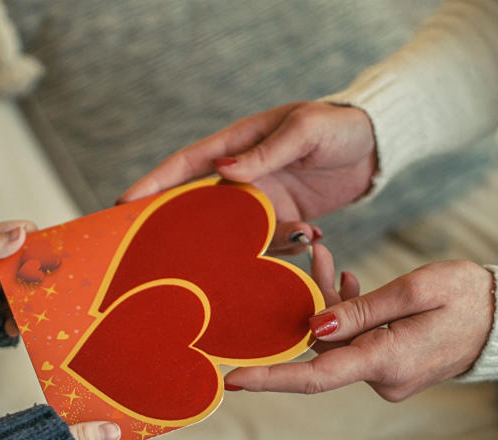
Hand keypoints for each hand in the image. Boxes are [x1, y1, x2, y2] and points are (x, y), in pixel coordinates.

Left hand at [0, 220, 37, 336]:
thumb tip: (21, 232)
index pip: (26, 234)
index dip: (41, 243)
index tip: (51, 258)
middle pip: (28, 267)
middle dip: (38, 282)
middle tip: (44, 297)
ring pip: (21, 293)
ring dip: (26, 307)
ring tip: (22, 320)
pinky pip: (9, 312)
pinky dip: (13, 321)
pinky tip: (11, 328)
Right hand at [118, 102, 376, 252]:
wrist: (375, 144)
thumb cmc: (336, 125)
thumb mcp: (304, 130)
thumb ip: (266, 152)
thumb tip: (223, 170)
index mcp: (235, 145)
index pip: (184, 166)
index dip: (152, 185)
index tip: (122, 205)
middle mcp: (241, 176)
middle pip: (198, 206)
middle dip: (179, 230)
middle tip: (158, 256)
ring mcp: (261, 200)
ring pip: (238, 231)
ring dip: (257, 242)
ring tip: (284, 243)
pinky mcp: (284, 218)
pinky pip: (272, 241)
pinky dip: (287, 245)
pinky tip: (310, 240)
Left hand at [225, 248, 494, 401]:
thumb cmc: (470, 297)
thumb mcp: (416, 290)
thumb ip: (361, 310)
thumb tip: (313, 326)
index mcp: (386, 360)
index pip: (315, 376)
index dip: (271, 378)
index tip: (232, 378)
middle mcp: (382, 377)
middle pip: (324, 347)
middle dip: (308, 305)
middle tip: (311, 254)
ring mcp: (388, 375)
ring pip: (338, 341)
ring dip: (329, 303)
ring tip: (327, 257)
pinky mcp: (391, 366)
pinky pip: (356, 342)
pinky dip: (348, 314)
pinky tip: (348, 281)